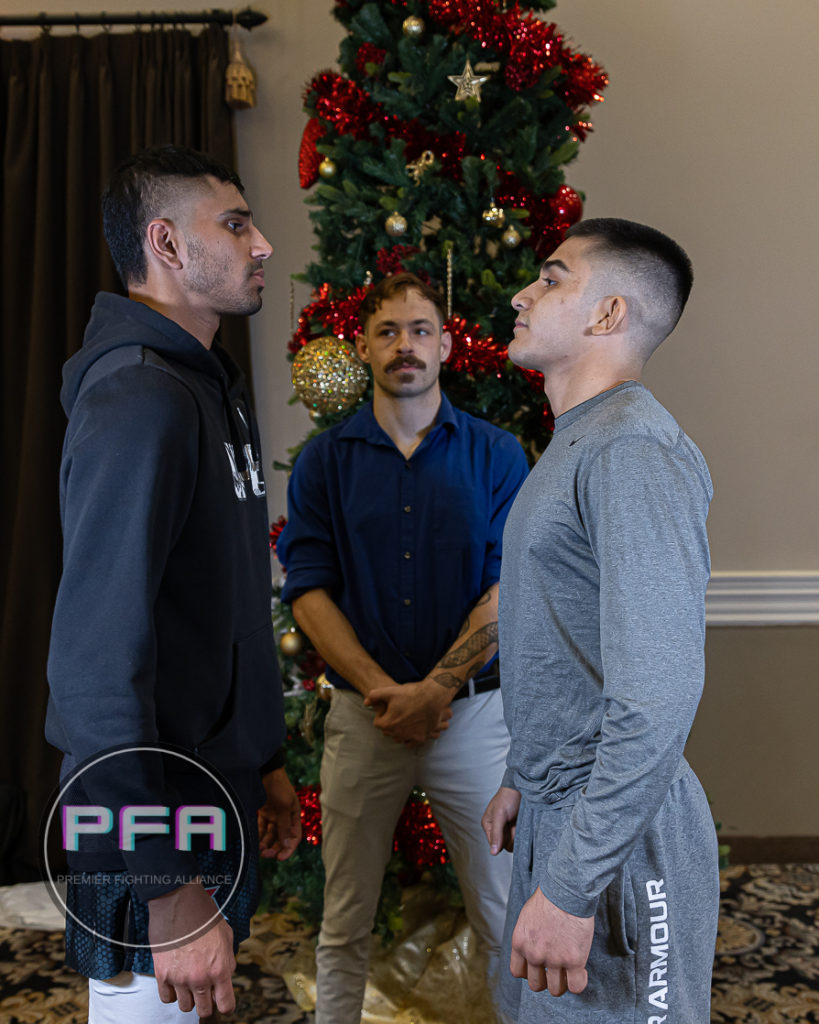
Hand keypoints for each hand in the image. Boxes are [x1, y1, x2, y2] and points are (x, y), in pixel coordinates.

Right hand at [149, 879, 236, 1015]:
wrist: (179, 902)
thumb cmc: (203, 914)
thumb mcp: (227, 935)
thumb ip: (228, 960)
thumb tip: (227, 974)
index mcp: (219, 969)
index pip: (226, 1005)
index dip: (226, 1005)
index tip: (223, 1001)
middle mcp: (200, 978)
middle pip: (204, 1011)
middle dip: (207, 1003)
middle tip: (206, 992)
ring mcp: (180, 979)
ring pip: (185, 1007)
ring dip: (189, 997)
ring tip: (190, 982)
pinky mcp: (162, 975)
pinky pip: (166, 998)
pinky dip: (171, 993)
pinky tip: (176, 981)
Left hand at [258, 767, 301, 860]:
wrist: (266, 772)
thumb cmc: (279, 787)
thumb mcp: (285, 806)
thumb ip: (285, 826)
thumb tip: (288, 845)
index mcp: (294, 816)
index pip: (294, 837)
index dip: (289, 849)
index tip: (280, 858)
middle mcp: (285, 818)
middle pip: (282, 839)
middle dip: (276, 848)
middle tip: (267, 855)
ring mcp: (274, 816)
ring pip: (271, 835)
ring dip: (267, 844)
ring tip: (260, 850)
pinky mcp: (263, 813)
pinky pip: (261, 828)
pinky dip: (259, 835)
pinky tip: (255, 841)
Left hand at [365, 679, 452, 745]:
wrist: (432, 698)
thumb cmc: (410, 694)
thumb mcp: (390, 691)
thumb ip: (374, 696)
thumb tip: (365, 703)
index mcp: (387, 723)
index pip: (378, 723)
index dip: (381, 715)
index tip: (386, 709)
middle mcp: (397, 733)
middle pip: (387, 732)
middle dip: (389, 724)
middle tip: (395, 714)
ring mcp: (409, 737)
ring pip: (398, 738)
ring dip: (398, 732)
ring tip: (403, 721)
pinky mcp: (420, 738)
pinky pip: (410, 744)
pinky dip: (409, 739)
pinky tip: (410, 730)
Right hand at [481, 786, 520, 853]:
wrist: (523, 788)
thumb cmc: (508, 797)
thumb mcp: (499, 815)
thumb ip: (496, 833)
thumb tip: (493, 852)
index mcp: (489, 825)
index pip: (494, 844)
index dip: (502, 840)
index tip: (507, 829)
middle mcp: (498, 829)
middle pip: (505, 845)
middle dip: (511, 837)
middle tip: (513, 824)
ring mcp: (509, 829)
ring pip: (514, 843)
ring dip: (518, 835)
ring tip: (518, 822)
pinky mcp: (518, 828)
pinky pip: (521, 839)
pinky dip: (524, 833)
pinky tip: (523, 823)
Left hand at [509, 886, 593, 996]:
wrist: (567, 890)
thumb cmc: (549, 898)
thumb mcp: (527, 917)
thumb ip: (528, 937)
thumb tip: (533, 946)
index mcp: (519, 942)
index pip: (517, 972)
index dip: (529, 972)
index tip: (539, 966)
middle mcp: (534, 954)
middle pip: (536, 985)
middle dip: (546, 980)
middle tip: (555, 970)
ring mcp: (554, 959)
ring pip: (556, 989)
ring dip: (563, 983)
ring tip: (569, 972)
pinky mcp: (574, 960)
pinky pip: (576, 987)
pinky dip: (579, 983)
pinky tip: (581, 972)